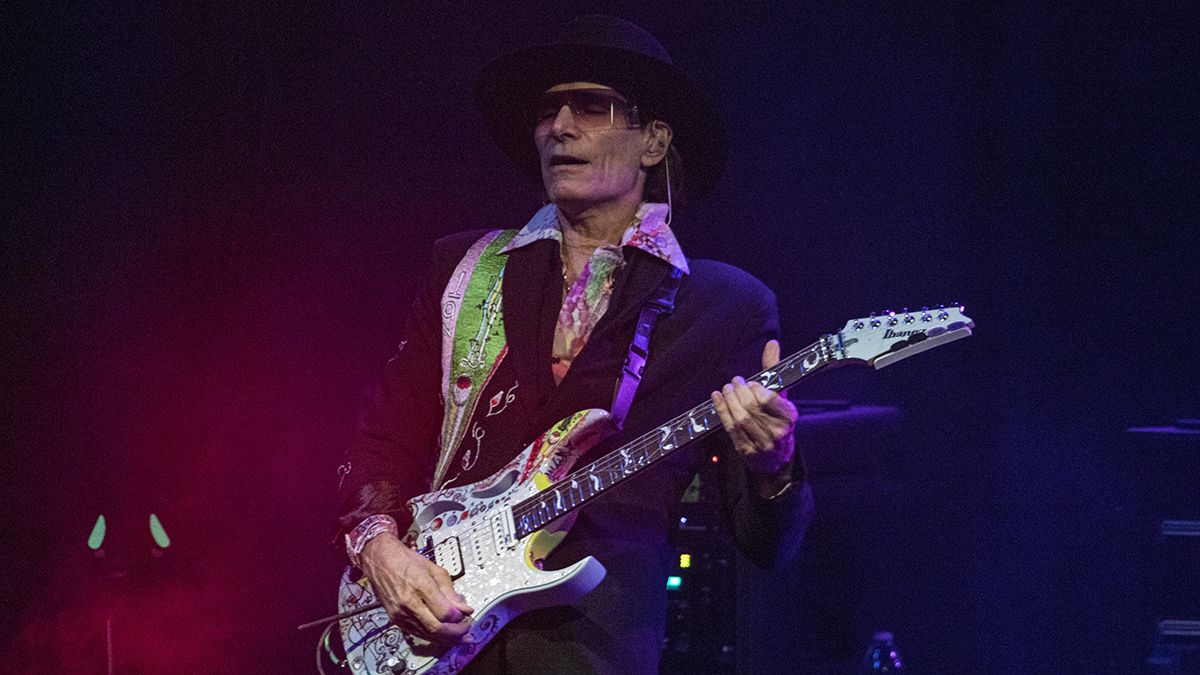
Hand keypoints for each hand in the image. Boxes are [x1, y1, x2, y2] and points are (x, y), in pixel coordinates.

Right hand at [359, 532, 474, 643]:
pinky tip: (443, 635)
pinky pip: (417, 634)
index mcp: (420, 585)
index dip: (459, 618)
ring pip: (427, 635)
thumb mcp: (434, 569)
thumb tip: (464, 608)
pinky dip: (432, 637)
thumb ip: (450, 591)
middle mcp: (408, 602)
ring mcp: (400, 613)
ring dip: (446, 639)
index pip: (444, 612)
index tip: (467, 615)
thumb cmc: (407, 561)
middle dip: (456, 633)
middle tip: (467, 631)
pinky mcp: (395, 620)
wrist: (380, 560)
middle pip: (436, 628)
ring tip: (460, 636)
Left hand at [711, 340, 797, 486]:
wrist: (778, 459)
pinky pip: (730, 428)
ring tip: (726, 389)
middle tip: (734, 381)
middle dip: (740, 392)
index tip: (751, 383)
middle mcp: (777, 432)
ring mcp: (761, 444)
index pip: (770, 400)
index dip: (757, 390)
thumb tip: (771, 343)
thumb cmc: (778, 420)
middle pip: (752, 408)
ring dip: (729, 401)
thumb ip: (774, 370)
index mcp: (789, 417)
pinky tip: (716, 398)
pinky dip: (721, 411)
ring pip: (740, 419)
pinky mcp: (746, 450)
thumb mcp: (782, 397)